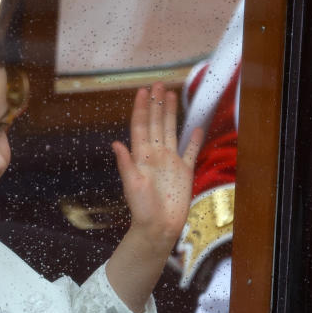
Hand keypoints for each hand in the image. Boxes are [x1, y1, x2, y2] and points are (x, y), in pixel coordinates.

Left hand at [112, 82, 203, 244]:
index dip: (140, 109)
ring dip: (171, 114)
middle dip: (156, 104)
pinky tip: (196, 128)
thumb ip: (126, 164)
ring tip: (172, 95)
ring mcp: (171, 162)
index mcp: (141, 156)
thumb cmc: (142, 209)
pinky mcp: (184, 172)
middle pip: (155, 123)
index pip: (140, 126)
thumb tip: (115, 143)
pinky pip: (190, 152)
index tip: (142, 91)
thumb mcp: (131, 185)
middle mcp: (155, 155)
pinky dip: (193, 140)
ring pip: (171, 131)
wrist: (159, 227)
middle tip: (158, 84)